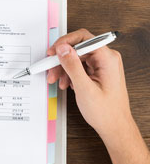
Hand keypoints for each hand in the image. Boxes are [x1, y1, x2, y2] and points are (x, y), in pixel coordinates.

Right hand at [47, 29, 149, 163]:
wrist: (114, 126)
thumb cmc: (105, 111)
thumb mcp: (84, 88)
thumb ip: (72, 65)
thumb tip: (62, 48)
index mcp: (108, 59)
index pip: (83, 38)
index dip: (65, 42)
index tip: (53, 52)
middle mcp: (106, 59)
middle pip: (77, 48)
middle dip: (61, 59)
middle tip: (50, 68)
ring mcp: (102, 65)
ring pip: (76, 58)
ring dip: (63, 68)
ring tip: (56, 80)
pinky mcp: (97, 72)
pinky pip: (79, 66)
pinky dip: (69, 74)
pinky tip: (65, 83)